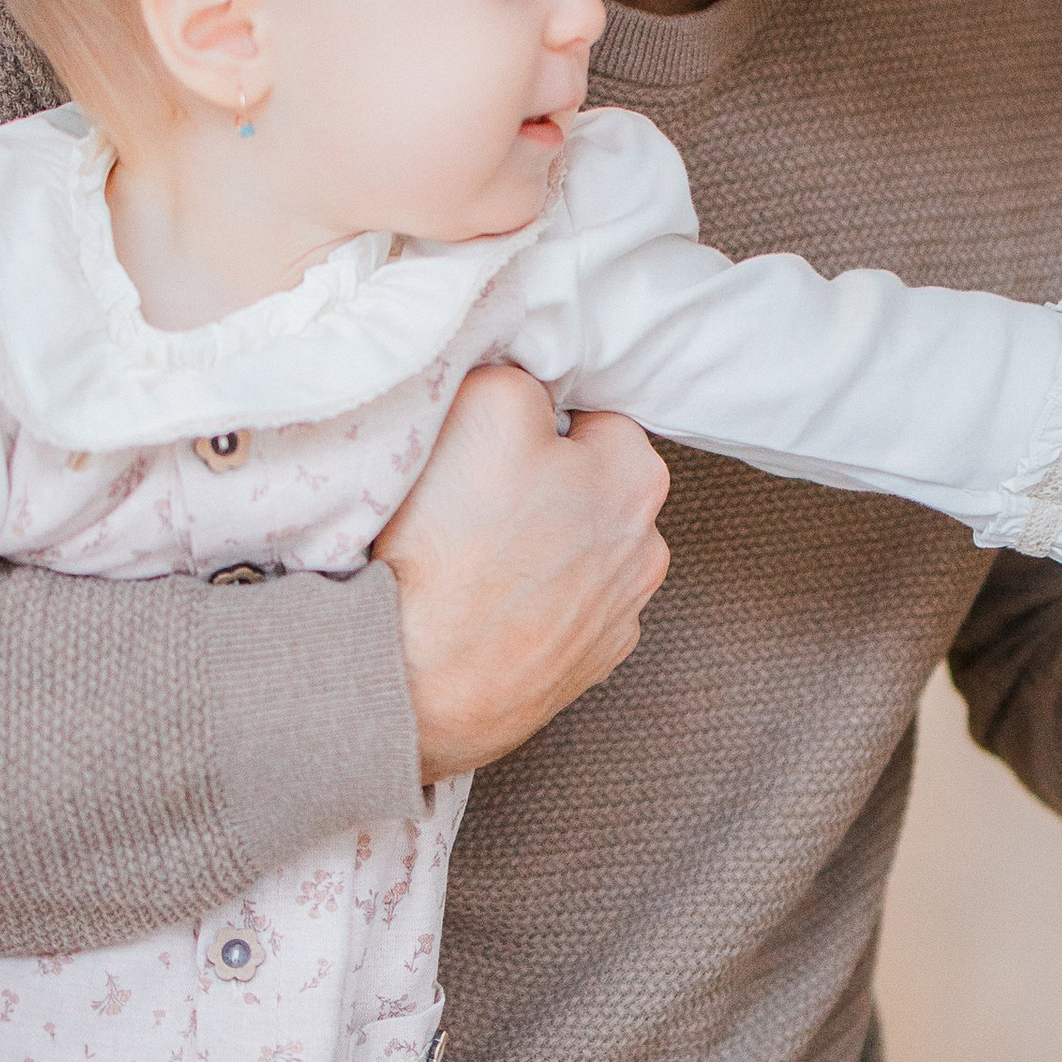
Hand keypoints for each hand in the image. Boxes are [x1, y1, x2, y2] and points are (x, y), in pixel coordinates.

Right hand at [372, 364, 671, 779]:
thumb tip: (532, 390)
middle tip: (472, 499)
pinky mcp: (580, 672)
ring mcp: (617, 619)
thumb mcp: (487, 404)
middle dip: (541, 487)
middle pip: (586, 490)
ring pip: (572, 555)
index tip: (489, 444)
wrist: (415, 682)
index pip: (589, 418)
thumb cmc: (455, 543)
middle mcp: (646, 550)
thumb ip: (525, 379)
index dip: (532, 424)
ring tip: (469, 561)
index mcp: (636, 475)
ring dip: (534, 552)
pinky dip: (526, 610)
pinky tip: (479, 610)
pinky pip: (554, 616)